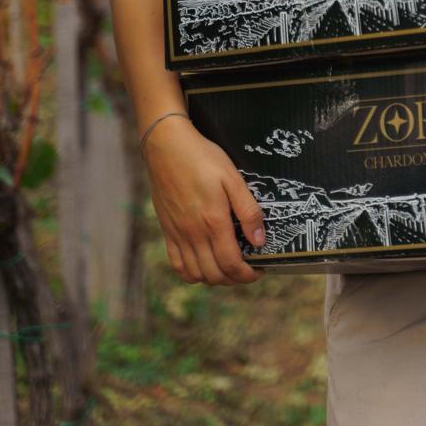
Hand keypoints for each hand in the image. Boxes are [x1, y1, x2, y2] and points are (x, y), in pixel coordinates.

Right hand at [141, 115, 266, 285]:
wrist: (166, 146)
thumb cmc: (203, 158)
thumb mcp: (233, 178)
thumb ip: (248, 210)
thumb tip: (259, 240)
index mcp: (213, 221)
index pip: (231, 264)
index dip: (248, 274)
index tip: (259, 270)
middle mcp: (193, 233)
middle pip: (215, 274)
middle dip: (234, 279)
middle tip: (247, 269)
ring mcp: (178, 234)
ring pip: (196, 274)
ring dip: (214, 279)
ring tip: (228, 268)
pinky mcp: (167, 230)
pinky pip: (176, 264)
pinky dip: (191, 274)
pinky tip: (202, 266)